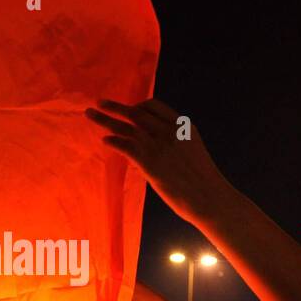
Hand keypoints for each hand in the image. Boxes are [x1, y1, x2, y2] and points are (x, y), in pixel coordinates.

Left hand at [85, 98, 234, 225]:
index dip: (137, 106)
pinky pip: (125, 145)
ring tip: (90, 115)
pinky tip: (105, 141)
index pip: (154, 106)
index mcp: (182, 125)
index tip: (127, 109)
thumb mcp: (193, 152)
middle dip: (115, 107)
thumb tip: (158, 149)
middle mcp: (168, 131)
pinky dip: (113, 141)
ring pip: (125, 126)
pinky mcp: (149, 162)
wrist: (209, 197)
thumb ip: (176, 143)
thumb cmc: (203, 181)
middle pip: (135, 112)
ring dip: (105, 119)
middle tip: (99, 103)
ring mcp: (158, 145)